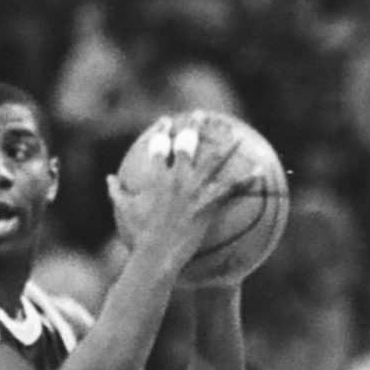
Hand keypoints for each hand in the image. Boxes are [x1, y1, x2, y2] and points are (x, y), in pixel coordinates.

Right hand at [107, 116, 249, 269]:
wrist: (156, 253)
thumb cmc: (139, 235)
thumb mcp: (124, 210)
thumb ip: (116, 191)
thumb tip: (108, 178)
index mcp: (156, 177)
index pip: (158, 146)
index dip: (163, 131)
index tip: (167, 120)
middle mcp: (176, 177)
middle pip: (187, 144)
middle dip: (194, 127)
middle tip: (201, 115)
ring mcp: (194, 189)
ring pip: (214, 160)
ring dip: (226, 145)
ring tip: (235, 134)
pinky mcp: (208, 203)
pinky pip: (232, 188)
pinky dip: (247, 179)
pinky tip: (260, 171)